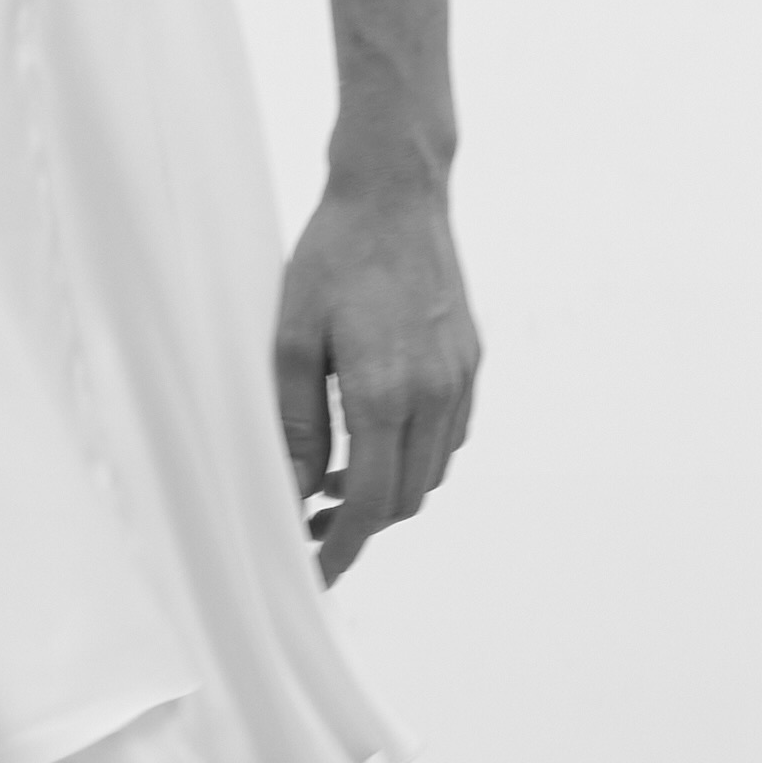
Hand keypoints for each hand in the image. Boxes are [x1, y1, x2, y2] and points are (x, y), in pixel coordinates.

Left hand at [273, 167, 479, 583]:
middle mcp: (434, 393)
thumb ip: (294, 421)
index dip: (341, 547)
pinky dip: (414, 457)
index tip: (316, 570)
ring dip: (387, 490)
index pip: (368, 503)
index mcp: (385, 393)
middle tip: (309, 525)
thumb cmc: (332, 257)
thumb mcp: (291, 339)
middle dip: (359, 526)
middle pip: (404, 499)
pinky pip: (448, 436)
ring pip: (431, 472)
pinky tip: (374, 439)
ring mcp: (460, 378)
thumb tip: (292, 490)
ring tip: (333, 481)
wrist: (396, 192)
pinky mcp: (470, 361)